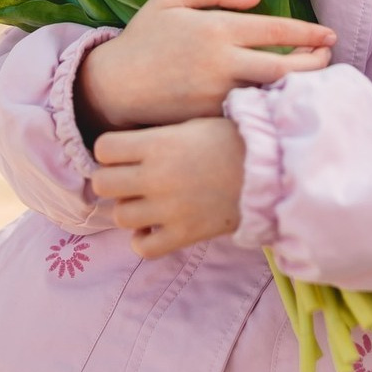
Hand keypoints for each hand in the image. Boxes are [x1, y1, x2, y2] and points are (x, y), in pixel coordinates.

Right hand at [75, 0, 335, 135]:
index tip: (329, 34)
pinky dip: (272, 105)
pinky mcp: (211, 118)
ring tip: (314, 78)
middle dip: (314, 62)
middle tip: (328, 58)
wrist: (112, 88)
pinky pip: (252, 111)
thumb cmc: (142, 37)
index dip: (308, 32)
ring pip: (272, 92)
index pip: (275, 29)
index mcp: (214, 28)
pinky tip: (284, 99)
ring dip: (298, 86)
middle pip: (284, 66)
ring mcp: (217, 94)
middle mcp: (221, 62)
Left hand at [92, 117, 244, 258]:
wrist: (269, 171)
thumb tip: (128, 146)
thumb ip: (157, 136)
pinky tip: (154, 227)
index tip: (122, 153)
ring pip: (119, 216)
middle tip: (129, 178)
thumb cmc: (232, 140)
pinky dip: (143, 239)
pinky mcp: (183, 234)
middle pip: (102, 183)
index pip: (103, 148)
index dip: (109, 150)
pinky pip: (143, 247)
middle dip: (112, 179)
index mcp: (158, 144)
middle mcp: (156, 176)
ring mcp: (168, 208)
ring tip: (146, 202)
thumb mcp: (191, 124)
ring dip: (129, 208)